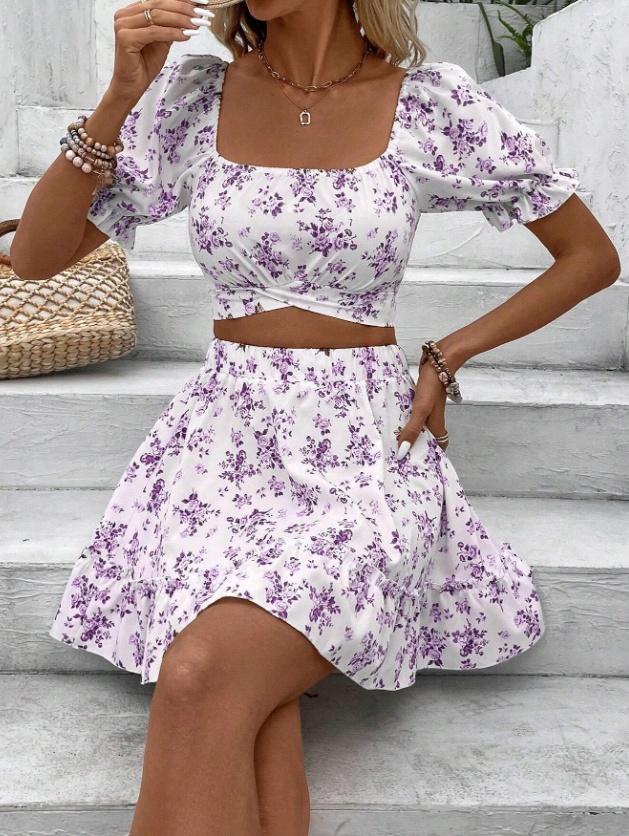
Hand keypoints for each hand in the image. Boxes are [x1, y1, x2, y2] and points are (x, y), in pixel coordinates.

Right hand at [108, 0, 204, 103]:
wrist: (132, 85)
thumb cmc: (145, 64)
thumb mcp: (162, 40)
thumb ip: (171, 26)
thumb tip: (191, 14)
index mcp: (132, 12)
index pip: (159, 0)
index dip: (180, 1)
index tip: (200, 2)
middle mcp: (125, 15)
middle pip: (159, 5)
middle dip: (183, 8)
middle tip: (201, 12)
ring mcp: (123, 25)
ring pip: (157, 16)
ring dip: (180, 19)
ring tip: (196, 23)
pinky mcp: (125, 38)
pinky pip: (154, 32)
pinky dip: (172, 33)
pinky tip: (185, 35)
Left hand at [395, 342, 463, 458]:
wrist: (439, 361)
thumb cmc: (432, 387)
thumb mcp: (420, 410)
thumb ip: (412, 430)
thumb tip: (402, 451)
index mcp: (436, 425)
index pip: (437, 447)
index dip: (429, 456)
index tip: (416, 464)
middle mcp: (433, 419)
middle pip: (426, 437)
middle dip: (414, 445)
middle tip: (397, 454)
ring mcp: (427, 409)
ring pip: (418, 425)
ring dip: (408, 431)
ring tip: (391, 440)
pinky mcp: (421, 399)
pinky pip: (412, 413)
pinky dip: (404, 418)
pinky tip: (393, 418)